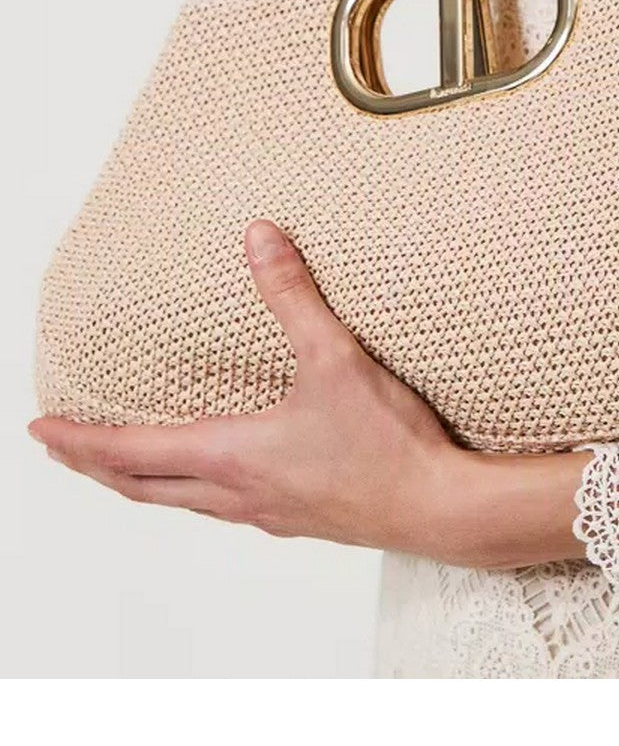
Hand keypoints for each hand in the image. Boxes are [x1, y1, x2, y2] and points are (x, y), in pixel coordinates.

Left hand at [27, 218, 586, 566]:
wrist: (437, 506)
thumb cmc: (386, 446)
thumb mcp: (335, 359)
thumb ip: (293, 296)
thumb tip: (259, 239)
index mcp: (232, 456)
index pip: (131, 454)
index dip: (81, 442)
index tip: (42, 431)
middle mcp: (237, 493)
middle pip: (144, 487)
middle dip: (99, 466)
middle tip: (68, 447)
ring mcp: (267, 512)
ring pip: (182, 502)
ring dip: (145, 480)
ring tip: (130, 461)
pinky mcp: (298, 517)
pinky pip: (224, 506)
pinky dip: (195, 489)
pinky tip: (221, 474)